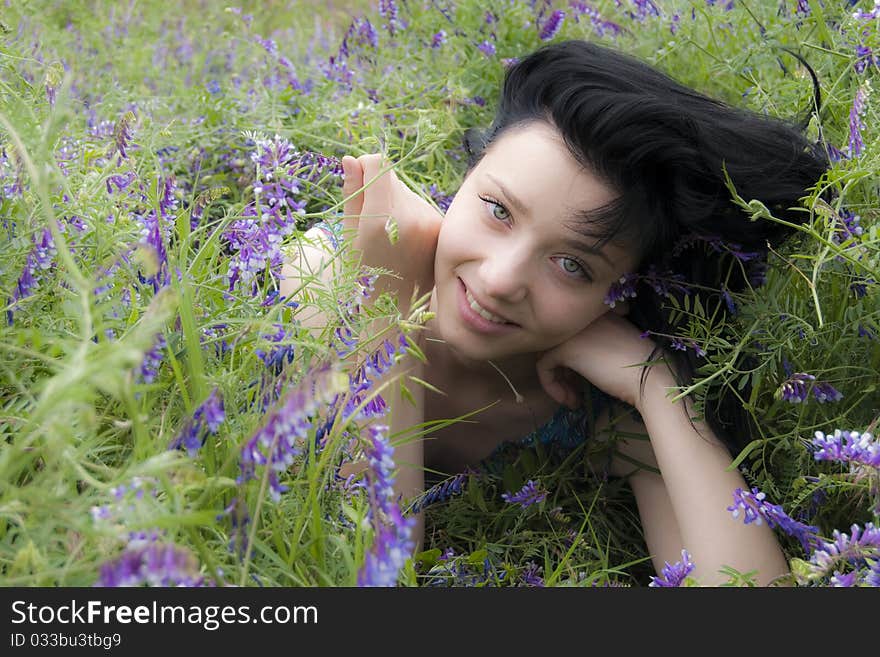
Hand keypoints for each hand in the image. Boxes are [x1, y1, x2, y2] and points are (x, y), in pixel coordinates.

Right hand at [340, 154, 442, 313]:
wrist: (394, 308)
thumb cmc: (362, 273)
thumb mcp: (348, 236)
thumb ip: (352, 195)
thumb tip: (351, 159)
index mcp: (381, 219)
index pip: (378, 163)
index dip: (364, 166)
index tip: (358, 182)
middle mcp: (410, 217)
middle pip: (392, 177)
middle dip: (379, 190)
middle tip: (372, 223)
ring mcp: (429, 222)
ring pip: (406, 191)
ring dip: (395, 203)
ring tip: (388, 235)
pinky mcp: (439, 227)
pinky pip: (419, 205)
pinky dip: (409, 215)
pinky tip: (404, 240)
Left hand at [535, 304, 668, 410]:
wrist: (650, 378)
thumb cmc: (639, 369)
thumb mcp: (614, 349)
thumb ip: (593, 347)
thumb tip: (569, 364)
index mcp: (596, 313)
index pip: (570, 334)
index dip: (572, 360)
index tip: (583, 380)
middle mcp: (580, 317)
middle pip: (555, 343)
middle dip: (562, 371)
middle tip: (575, 391)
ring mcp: (571, 330)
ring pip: (547, 354)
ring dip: (557, 381)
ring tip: (572, 399)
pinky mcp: (564, 348)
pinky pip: (543, 366)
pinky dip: (552, 386)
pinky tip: (571, 400)